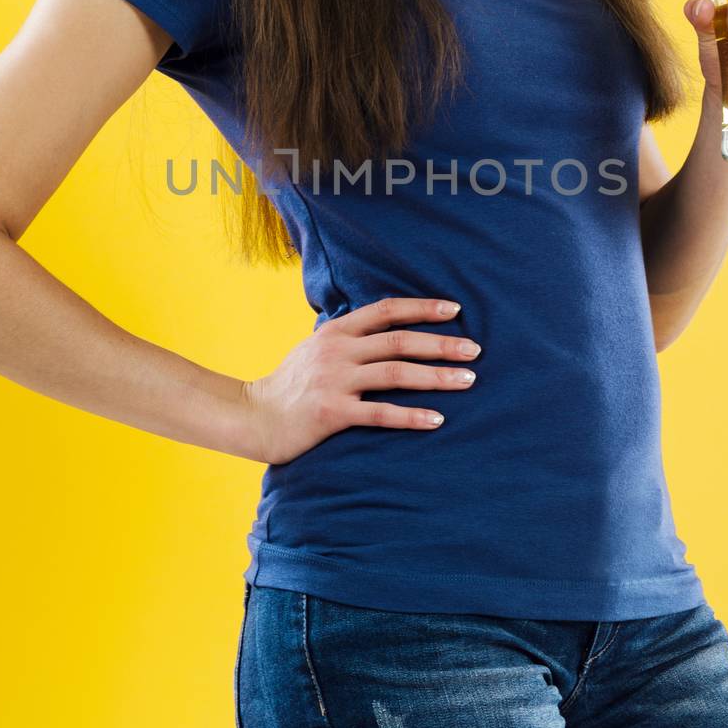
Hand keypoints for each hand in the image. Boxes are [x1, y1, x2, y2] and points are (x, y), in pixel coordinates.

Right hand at [239, 297, 482, 465]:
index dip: (421, 308)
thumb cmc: (290, 385)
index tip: (454, 310)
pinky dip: (411, 416)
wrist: (253, 417)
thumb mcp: (316, 349)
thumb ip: (349, 338)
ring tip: (467, 381)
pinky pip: (380, 413)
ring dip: (436, 377)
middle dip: (441, 344)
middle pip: (399, 341)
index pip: (386, 310)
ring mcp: (334, 381)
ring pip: (395, 374)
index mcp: (335, 331)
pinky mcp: (331, 413)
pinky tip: (436, 419)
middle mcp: (337, 351)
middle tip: (475, 350)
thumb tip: (389, 328)